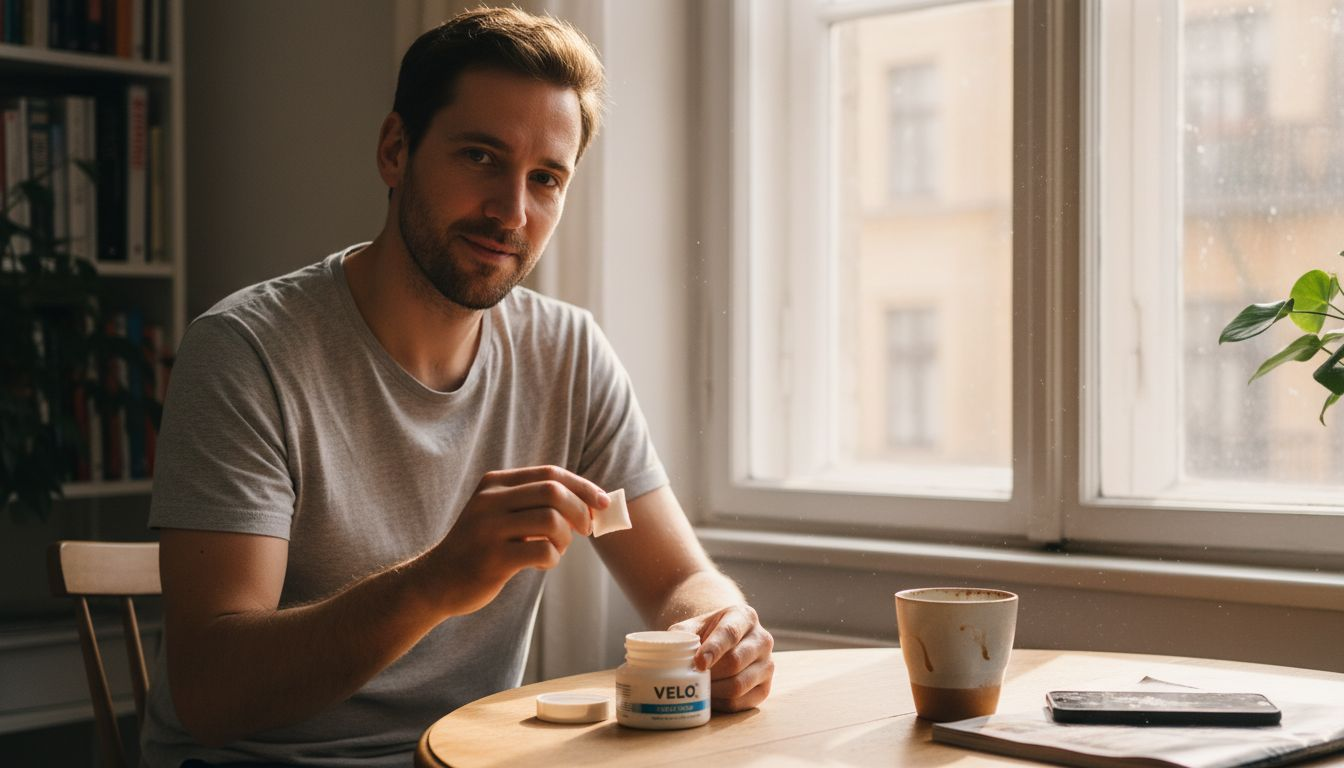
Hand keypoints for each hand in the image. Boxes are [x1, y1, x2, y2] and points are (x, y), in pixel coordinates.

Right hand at [427, 465, 608, 615]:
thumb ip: (536, 504)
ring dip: (566, 537)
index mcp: (495, 484)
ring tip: (557, 549)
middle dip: (580, 510)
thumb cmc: (481, 547)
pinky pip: (542, 550)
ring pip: (551, 520)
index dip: (583, 486)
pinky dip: (553, 558)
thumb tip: (592, 505)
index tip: (604, 502)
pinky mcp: (492, 558)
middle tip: (586, 529)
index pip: (550, 474)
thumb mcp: (500, 515)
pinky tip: (543, 562)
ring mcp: (488, 529)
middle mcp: (490, 500)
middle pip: (553, 491)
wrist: (436, 581)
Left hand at [669, 604, 773, 711]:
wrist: (723, 643)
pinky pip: (740, 703)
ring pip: (738, 685)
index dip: (713, 649)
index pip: (730, 633)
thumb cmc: (705, 634)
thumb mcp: (693, 626)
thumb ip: (681, 636)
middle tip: (690, 678)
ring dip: (713, 690)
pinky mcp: (765, 687)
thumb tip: (670, 653)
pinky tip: (708, 696)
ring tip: (697, 687)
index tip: (698, 663)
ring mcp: (767, 664)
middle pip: (735, 662)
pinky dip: (720, 703)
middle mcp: (762, 639)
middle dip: (710, 673)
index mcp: (744, 617)